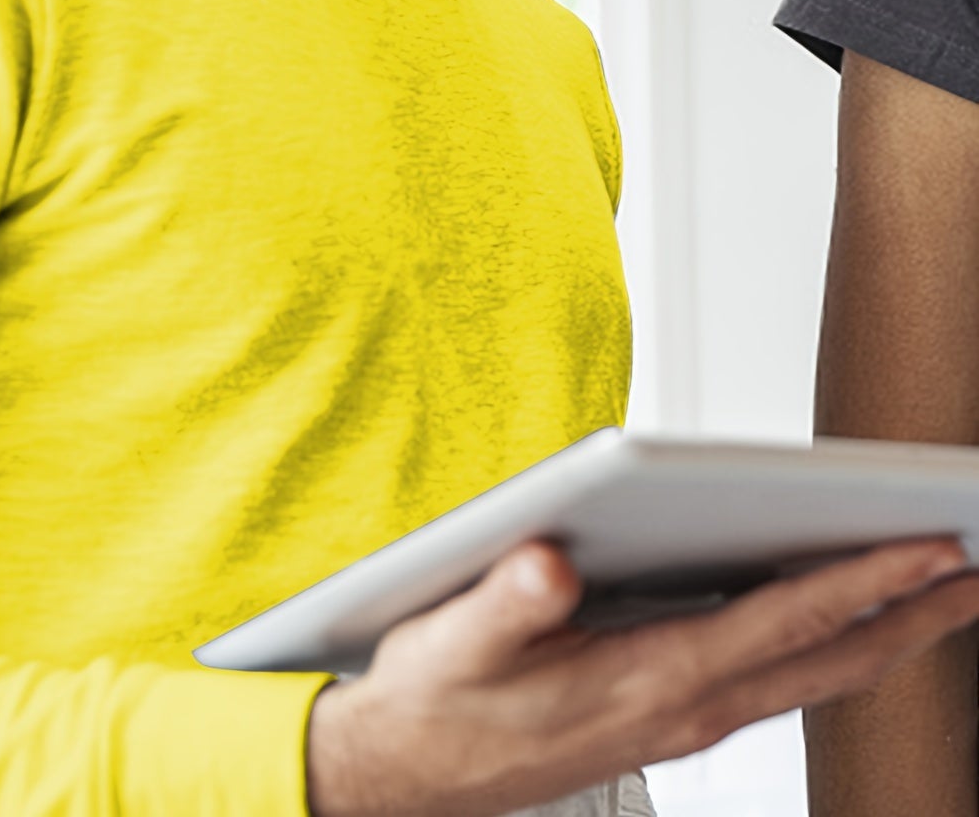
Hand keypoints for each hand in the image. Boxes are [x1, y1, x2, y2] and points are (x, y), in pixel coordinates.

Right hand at [305, 535, 978, 816]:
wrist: (406, 780)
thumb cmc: (434, 703)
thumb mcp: (453, 642)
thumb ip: (506, 602)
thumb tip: (549, 562)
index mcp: (649, 680)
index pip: (781, 624)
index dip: (860, 583)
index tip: (928, 549)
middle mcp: (683, 708)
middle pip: (824, 662)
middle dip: (909, 617)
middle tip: (972, 571)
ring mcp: (681, 721)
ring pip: (808, 679)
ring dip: (880, 636)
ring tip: (931, 597)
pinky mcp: (666, 719)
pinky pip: (775, 685)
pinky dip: (826, 651)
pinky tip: (830, 626)